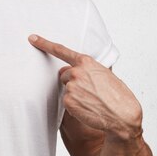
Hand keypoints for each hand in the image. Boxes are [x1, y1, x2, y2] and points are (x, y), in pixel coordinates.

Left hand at [28, 34, 142, 140]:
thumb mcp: (108, 75)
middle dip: (73, 81)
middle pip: (64, 74)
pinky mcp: (68, 101)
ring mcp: (71, 87)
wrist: (123, 116)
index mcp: (86, 62)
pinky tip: (88, 108)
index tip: (33, 39)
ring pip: (67, 89)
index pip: (61, 50)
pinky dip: (75, 106)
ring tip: (92, 100)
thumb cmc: (119, 96)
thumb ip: (92, 69)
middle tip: (89, 90)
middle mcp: (76, 72)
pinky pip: (67, 102)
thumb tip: (86, 70)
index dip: (45, 44)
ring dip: (75, 94)